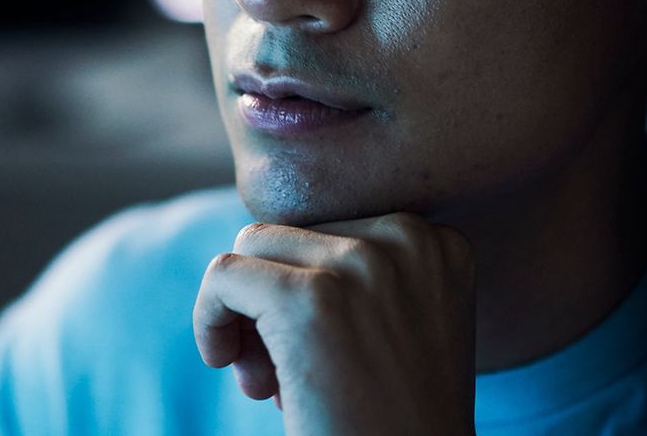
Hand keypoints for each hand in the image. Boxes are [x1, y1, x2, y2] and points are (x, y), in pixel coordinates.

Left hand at [192, 212, 476, 435]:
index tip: (314, 351)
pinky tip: (224, 361)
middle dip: (271, 302)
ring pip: (253, 248)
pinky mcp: (307, 298)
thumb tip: (260, 241)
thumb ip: (359, 273)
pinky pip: (224, 275)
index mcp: (437, 244)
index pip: (333, 230)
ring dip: (244, 314)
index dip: (307, 289)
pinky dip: (209, 317)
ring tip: (263, 381)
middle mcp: (408, 239)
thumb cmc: (396, 423)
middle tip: (277, 377)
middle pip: (291, 236)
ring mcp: (361, 264)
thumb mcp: (403, 327)